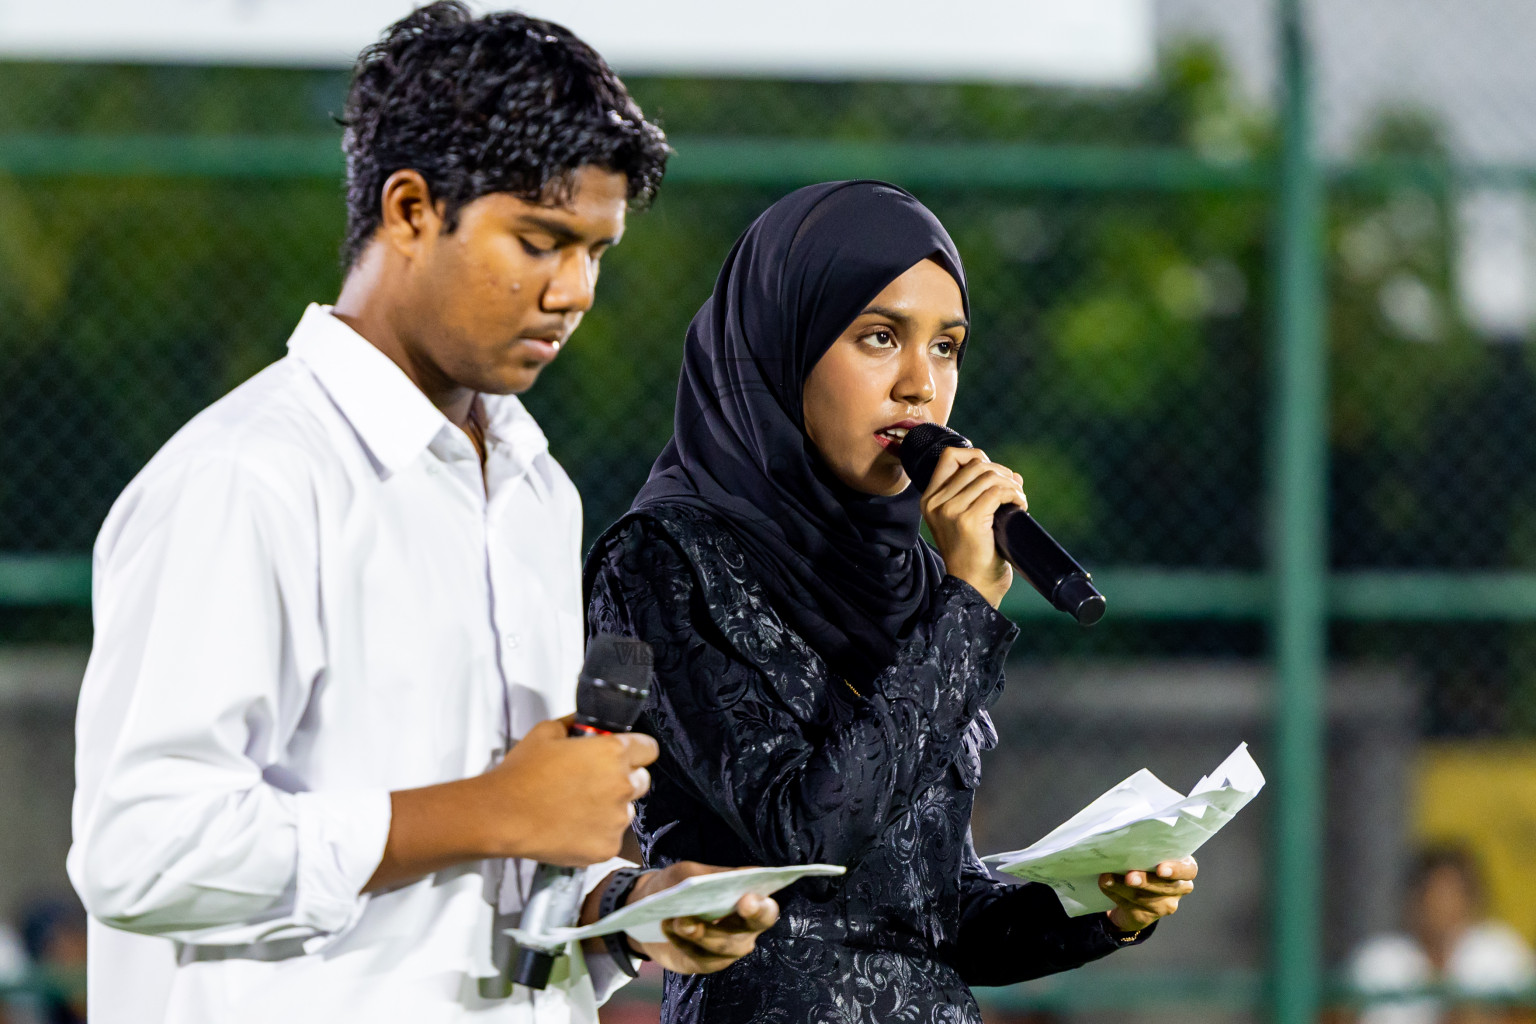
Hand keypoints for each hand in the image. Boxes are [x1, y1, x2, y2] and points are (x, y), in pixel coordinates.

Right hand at [365, 718, 656, 890]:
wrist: (502, 815)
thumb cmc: (521, 774)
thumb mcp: (546, 732)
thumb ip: (574, 725)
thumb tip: (584, 724)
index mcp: (612, 753)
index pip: (649, 748)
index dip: (636, 750)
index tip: (625, 755)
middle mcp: (621, 786)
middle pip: (641, 781)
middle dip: (623, 779)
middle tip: (594, 783)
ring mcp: (616, 820)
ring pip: (626, 811)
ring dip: (610, 809)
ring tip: (577, 808)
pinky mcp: (606, 847)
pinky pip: (611, 837)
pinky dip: (597, 834)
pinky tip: (572, 827)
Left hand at [622, 862, 779, 973]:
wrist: (655, 906)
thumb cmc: (681, 884)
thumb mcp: (691, 873)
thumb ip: (706, 877)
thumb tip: (720, 882)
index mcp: (751, 902)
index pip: (766, 910)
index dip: (760, 908)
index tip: (747, 901)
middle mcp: (745, 930)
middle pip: (744, 933)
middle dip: (726, 927)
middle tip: (700, 920)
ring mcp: (727, 950)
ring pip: (719, 946)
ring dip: (698, 933)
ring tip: (678, 920)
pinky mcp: (706, 963)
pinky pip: (698, 956)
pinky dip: (681, 940)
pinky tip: (667, 925)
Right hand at [920, 446, 1026, 608]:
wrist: (973, 589)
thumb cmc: (975, 557)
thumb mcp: (968, 521)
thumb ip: (981, 494)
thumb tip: (1012, 474)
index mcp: (930, 500)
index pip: (949, 456)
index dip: (976, 456)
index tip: (994, 474)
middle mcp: (935, 502)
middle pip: (974, 464)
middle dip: (1001, 472)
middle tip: (1014, 491)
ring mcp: (950, 510)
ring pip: (988, 475)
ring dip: (1011, 484)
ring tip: (1018, 500)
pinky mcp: (968, 519)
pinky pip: (997, 491)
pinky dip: (1015, 494)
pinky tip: (1020, 506)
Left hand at [1100, 856, 1196, 933]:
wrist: (1132, 889)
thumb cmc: (1142, 861)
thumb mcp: (1147, 854)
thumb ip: (1143, 851)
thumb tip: (1121, 846)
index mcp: (1183, 867)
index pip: (1189, 869)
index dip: (1177, 870)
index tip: (1160, 869)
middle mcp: (1179, 887)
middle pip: (1167, 886)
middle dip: (1145, 881)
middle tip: (1129, 877)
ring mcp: (1166, 904)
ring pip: (1146, 897)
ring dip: (1123, 887)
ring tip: (1107, 878)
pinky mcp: (1148, 915)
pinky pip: (1132, 906)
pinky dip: (1115, 894)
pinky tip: (1106, 885)